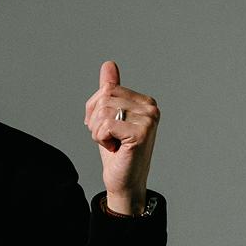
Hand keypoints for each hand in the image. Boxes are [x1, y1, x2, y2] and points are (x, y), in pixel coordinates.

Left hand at [83, 60, 158, 214]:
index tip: (104, 128)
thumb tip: (108, 64)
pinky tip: (115, 148)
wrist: (123, 181)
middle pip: (104, 97)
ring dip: (98, 132)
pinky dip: (102, 139)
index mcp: (145, 101)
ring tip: (112, 144)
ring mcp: (149, 119)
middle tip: (107, 138)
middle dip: (95, 120)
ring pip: (104, 111)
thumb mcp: (108, 117)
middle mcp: (151, 107)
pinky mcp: (142, 132)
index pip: (107, 88)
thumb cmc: (116, 151)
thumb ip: (109, 91)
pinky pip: (106, 125)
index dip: (95, 109)